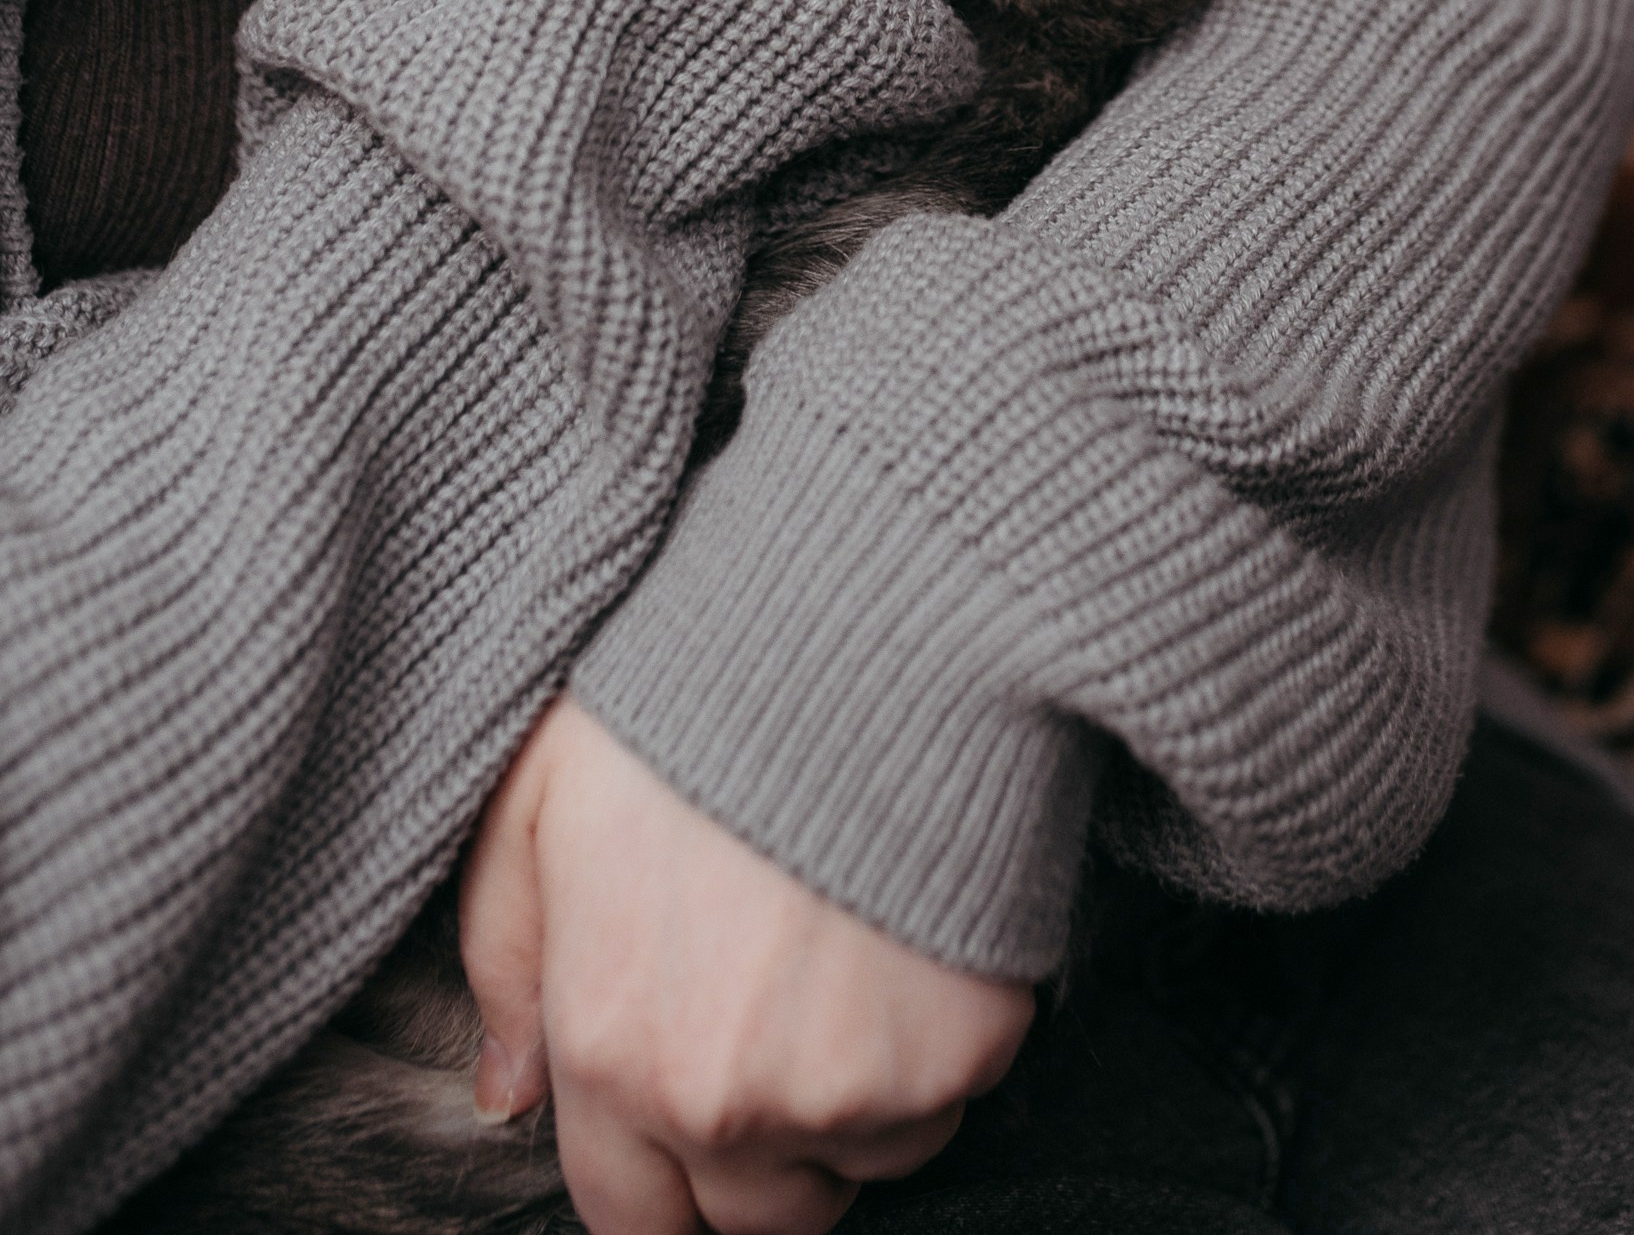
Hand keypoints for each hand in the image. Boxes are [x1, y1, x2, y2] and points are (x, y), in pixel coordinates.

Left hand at [461, 696, 1032, 1234]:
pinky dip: (937, 1045)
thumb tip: (507, 1091)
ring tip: (846, 958)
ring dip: (854, 1099)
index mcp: (610, 1047)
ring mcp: (850, 1088)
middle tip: (775, 1023)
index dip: (660, 1172)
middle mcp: (723, 1099)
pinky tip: (909, 933)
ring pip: (862, 1163)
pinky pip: (950, 1101)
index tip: (687, 1100)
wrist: (872, 622)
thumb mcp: (539, 796)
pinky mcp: (962, 1053)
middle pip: (757, 1221)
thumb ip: (506, 960)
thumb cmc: (699, 686)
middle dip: (762, 1149)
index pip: (631, 1220)